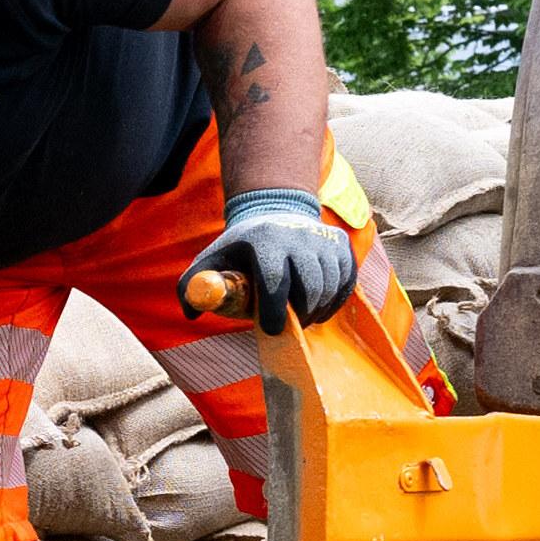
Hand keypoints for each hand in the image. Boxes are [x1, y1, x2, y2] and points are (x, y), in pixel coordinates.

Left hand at [183, 196, 359, 331]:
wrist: (275, 210)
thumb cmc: (240, 245)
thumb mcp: (212, 258)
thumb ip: (192, 285)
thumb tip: (193, 313)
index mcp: (264, 240)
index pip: (275, 281)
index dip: (275, 311)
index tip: (272, 330)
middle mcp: (298, 236)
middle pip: (309, 287)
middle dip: (300, 314)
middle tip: (290, 326)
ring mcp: (323, 239)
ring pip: (329, 286)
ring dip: (317, 310)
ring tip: (302, 317)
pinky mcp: (340, 244)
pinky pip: (346, 281)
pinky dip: (335, 300)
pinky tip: (320, 307)